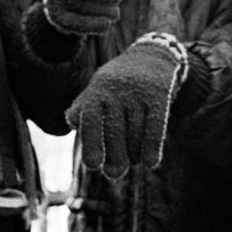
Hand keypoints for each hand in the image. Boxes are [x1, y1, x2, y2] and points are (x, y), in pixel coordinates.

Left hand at [65, 32, 188, 178]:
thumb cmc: (117, 81)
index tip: (94, 166)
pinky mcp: (159, 95)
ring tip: (132, 161)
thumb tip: (71, 123)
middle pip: (115, 130)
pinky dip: (153, 146)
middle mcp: (117, 89)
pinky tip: (151, 163)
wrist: (151, 56)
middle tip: (115, 174)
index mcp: (97, 89)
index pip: (90, 119)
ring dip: (134, 153)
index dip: (92, 143)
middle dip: (115, 156)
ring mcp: (139, 92)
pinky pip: (156, 125)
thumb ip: (82, 107)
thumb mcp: (97, 88)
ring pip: (136, 131)